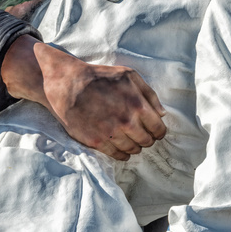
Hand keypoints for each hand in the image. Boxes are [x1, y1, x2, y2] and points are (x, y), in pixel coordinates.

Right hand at [1, 37, 166, 160]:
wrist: (68, 85)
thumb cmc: (99, 77)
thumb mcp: (129, 76)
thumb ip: (149, 94)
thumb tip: (162, 114)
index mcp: (138, 105)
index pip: (158, 129)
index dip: (159, 132)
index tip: (156, 132)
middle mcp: (126, 123)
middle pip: (147, 141)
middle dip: (147, 139)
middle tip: (142, 135)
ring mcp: (111, 134)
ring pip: (132, 150)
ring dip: (134, 147)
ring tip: (130, 140)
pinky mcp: (96, 142)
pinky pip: (116, 155)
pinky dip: (121, 154)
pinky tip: (121, 149)